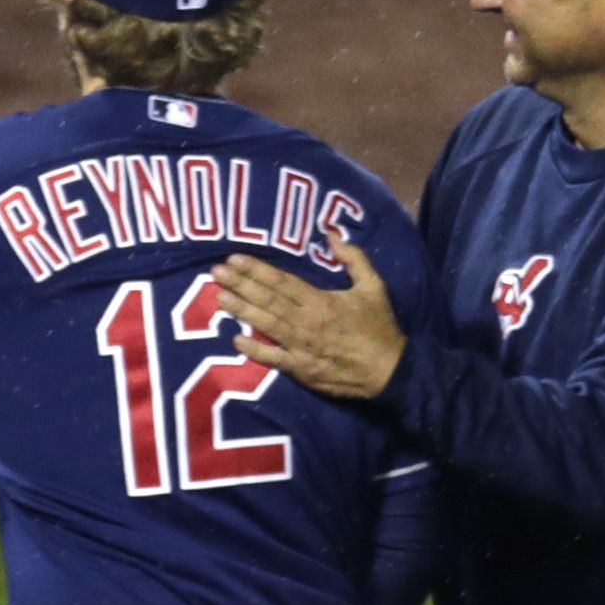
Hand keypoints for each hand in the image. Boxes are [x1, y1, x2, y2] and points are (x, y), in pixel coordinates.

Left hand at [213, 225, 406, 401]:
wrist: (388, 370)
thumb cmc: (379, 326)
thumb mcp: (373, 285)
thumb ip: (353, 258)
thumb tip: (331, 233)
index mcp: (320, 301)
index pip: (281, 281)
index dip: (256, 269)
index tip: (234, 258)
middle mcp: (305, 322)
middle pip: (266, 300)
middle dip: (240, 284)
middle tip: (215, 272)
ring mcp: (300, 347)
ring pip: (265, 325)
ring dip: (240, 310)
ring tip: (218, 296)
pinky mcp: (300, 369)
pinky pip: (273, 359)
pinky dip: (254, 350)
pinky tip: (235, 340)